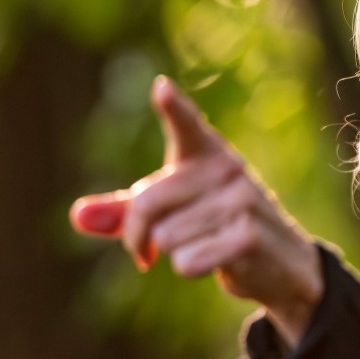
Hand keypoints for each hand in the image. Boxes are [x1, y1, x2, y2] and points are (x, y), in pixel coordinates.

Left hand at [70, 76, 321, 343]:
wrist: (282, 265)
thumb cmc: (216, 229)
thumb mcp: (172, 214)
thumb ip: (123, 213)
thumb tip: (77, 216)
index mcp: (207, 153)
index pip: (187, 126)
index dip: (173, 108)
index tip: (161, 88)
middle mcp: (227, 169)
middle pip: (147, 204)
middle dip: (136, 236)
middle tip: (145, 252)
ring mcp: (242, 201)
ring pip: (165, 238)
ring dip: (172, 255)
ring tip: (203, 247)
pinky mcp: (248, 237)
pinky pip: (187, 262)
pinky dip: (193, 269)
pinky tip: (219, 264)